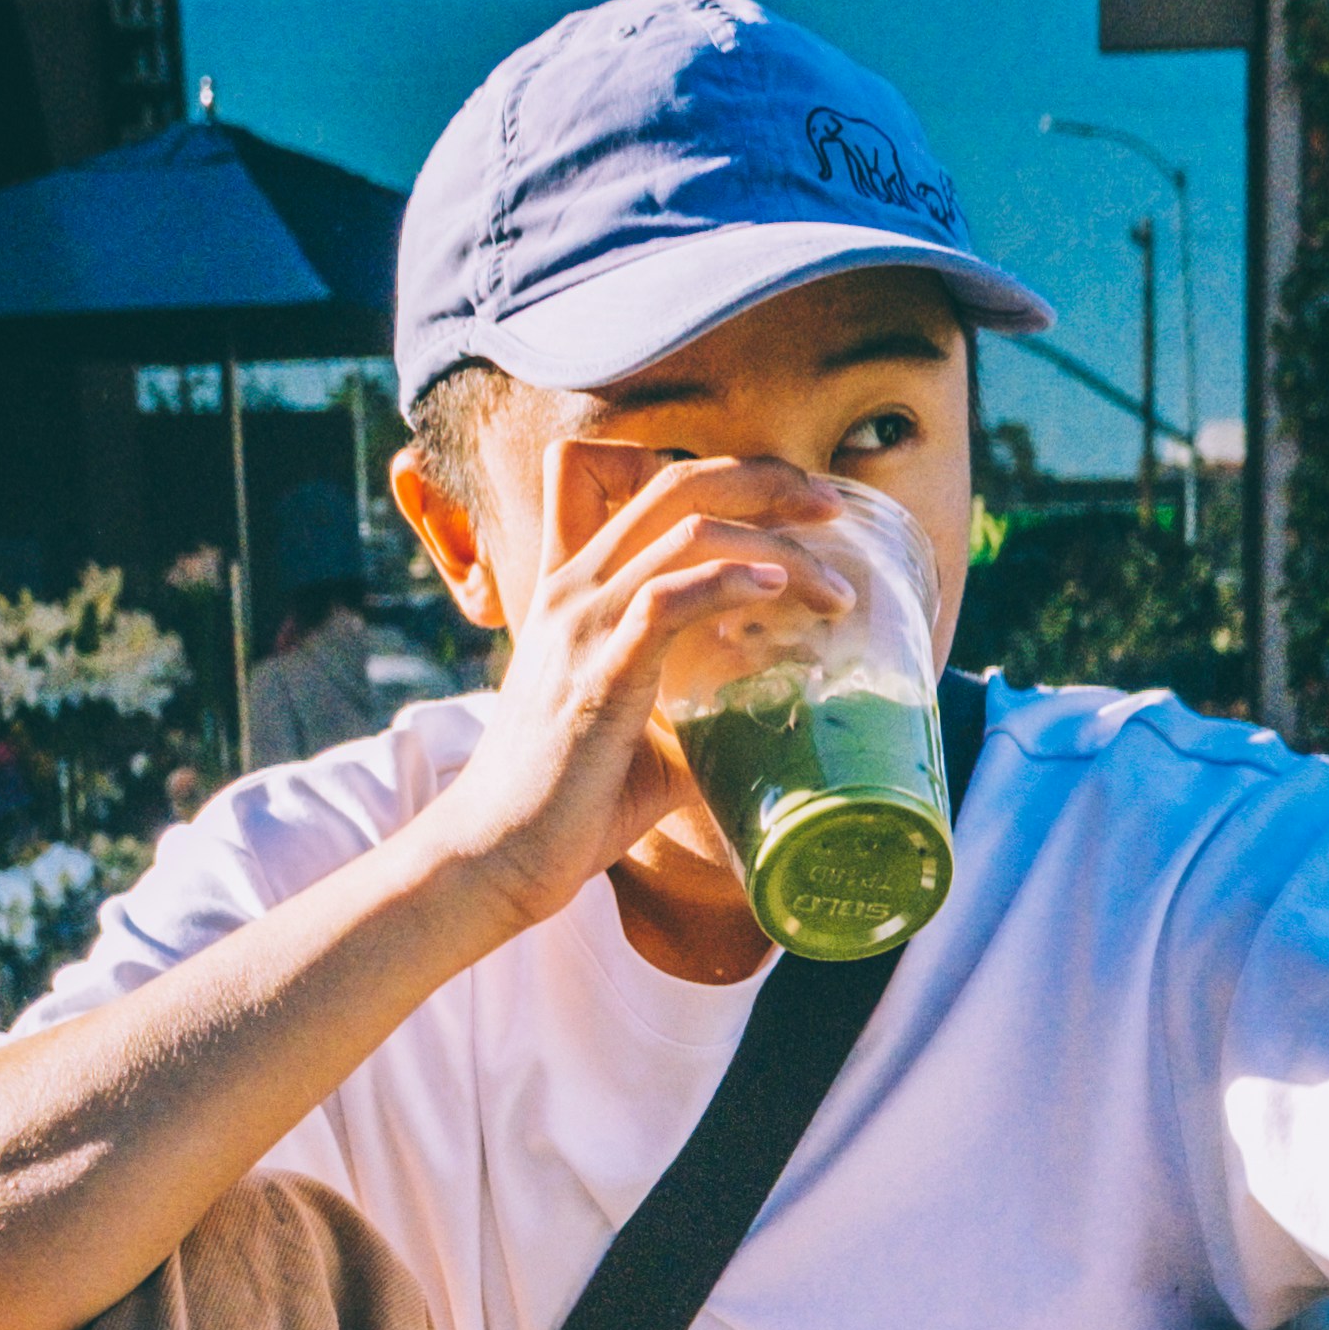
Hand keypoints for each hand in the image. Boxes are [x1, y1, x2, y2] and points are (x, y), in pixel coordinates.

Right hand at [419, 442, 848, 937]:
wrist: (497, 859)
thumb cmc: (566, 809)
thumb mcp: (641, 743)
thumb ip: (697, 719)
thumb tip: (766, 736)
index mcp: (574, 591)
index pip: (620, 477)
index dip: (706, 471)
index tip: (780, 501)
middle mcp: (574, 590)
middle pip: (674, 481)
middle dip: (765, 481)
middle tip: (831, 508)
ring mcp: (583, 625)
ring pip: (688, 530)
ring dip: (774, 545)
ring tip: (831, 586)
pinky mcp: (599, 672)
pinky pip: (670, 598)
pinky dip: (731, 582)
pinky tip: (776, 592)